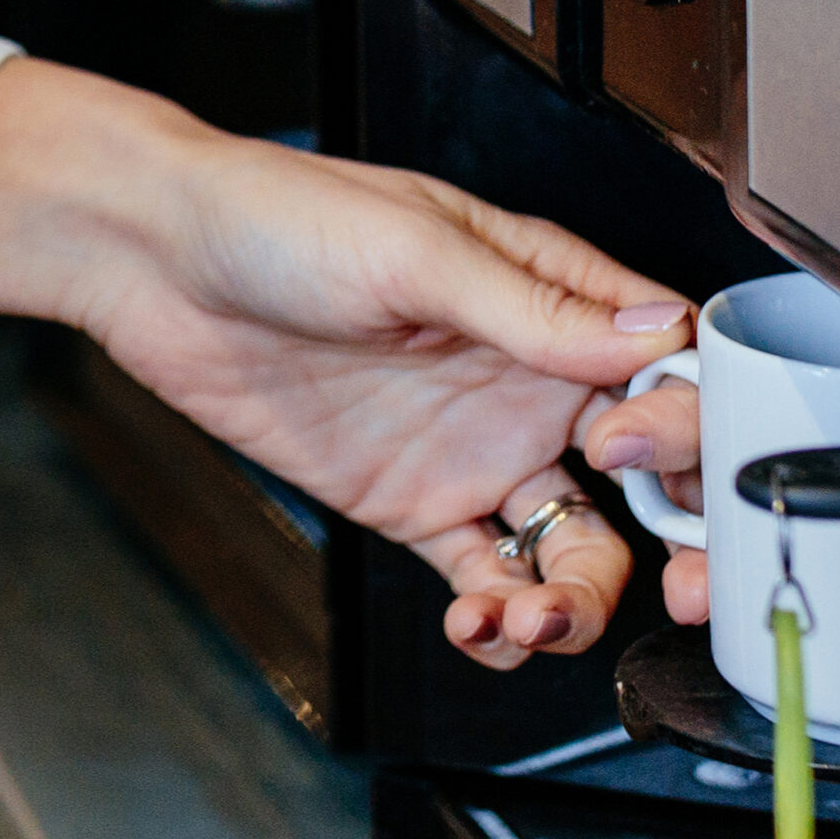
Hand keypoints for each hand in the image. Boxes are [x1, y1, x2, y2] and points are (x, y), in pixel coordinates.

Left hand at [0, 62, 692, 668]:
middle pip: (648, 476)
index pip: (668, 368)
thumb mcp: (412, 248)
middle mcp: (527, 376)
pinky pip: (487, 576)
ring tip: (535, 618)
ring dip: (579, 597)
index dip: (686, 425)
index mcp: (549, 294)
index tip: (636, 454)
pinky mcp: (414, 502)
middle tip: (671, 585)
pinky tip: (480, 625)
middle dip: (679, 539)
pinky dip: (500, 618)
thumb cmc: (275, 213)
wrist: (153, 261)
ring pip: (575, 546)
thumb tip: (654, 331)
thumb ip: (533, 306)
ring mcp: (474, 446)